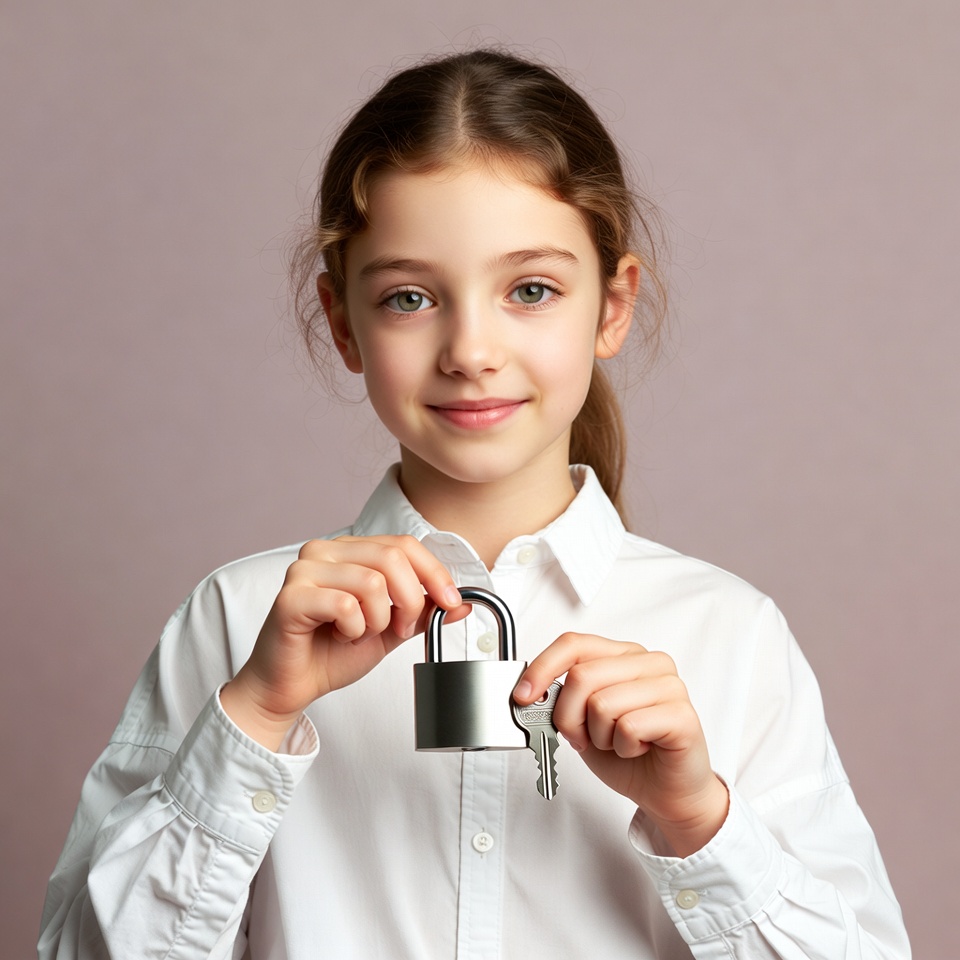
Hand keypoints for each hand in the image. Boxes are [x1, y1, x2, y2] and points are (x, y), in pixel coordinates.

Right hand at [221, 535, 467, 749]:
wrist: (292, 686)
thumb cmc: (333, 653)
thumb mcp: (391, 628)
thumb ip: (423, 610)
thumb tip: (464, 601)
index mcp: (348, 549)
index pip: (403, 544)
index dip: (435, 573)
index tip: (452, 603)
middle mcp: (324, 550)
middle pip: (392, 558)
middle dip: (410, 600)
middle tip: (400, 628)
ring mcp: (303, 570)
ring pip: (372, 582)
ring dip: (378, 620)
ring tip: (360, 633)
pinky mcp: (290, 596)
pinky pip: (345, 605)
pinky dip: (354, 629)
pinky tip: (339, 636)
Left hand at [514, 633, 728, 856]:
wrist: (667, 792)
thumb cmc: (628, 755)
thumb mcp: (583, 722)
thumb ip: (564, 700)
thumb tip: (531, 692)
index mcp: (623, 655)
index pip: (574, 644)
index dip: (542, 668)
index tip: (522, 695)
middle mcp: (648, 662)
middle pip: (582, 675)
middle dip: (569, 717)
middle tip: (584, 738)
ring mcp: (669, 685)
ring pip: (602, 703)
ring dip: (599, 737)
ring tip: (618, 743)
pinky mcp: (682, 714)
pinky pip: (629, 726)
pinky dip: (623, 747)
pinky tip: (639, 749)